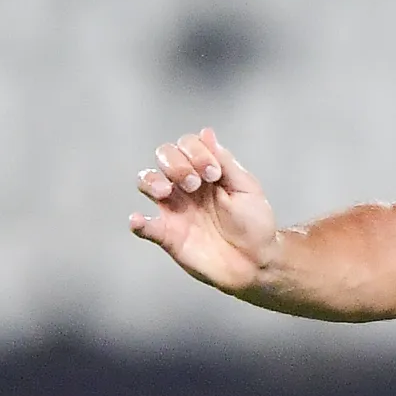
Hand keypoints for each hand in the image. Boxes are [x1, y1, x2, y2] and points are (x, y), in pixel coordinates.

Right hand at [129, 129, 277, 293]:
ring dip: (152, 181)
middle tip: (195, 183)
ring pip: (147, 181)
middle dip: (176, 163)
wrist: (256, 262)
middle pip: (163, 157)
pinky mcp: (168, 235)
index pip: (186, 145)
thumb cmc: (254, 224)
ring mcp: (174, 208)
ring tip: (166, 191)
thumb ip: (225, 162)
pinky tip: (138, 219)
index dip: (196, 152)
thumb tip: (207, 133)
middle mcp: (185, 185)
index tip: (214, 173)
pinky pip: (145, 226)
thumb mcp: (246, 189)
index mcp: (205, 171)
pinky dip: (138, 222)